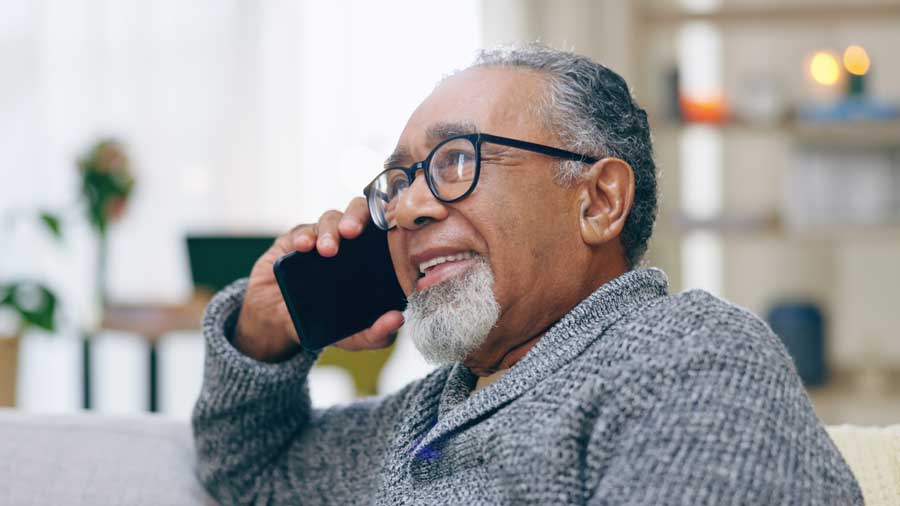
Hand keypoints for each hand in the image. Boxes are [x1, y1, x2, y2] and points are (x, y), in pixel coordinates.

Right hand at [233, 197, 404, 362]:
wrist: (278, 322)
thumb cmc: (323, 322)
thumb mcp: (352, 336)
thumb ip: (375, 333)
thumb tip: (397, 319)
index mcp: (370, 257)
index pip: (386, 229)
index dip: (390, 221)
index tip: (391, 231)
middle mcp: (349, 243)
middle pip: (359, 212)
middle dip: (357, 216)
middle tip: (352, 232)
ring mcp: (322, 238)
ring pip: (331, 218)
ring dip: (329, 230)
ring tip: (326, 250)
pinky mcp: (296, 239)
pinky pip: (302, 230)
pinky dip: (304, 236)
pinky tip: (302, 247)